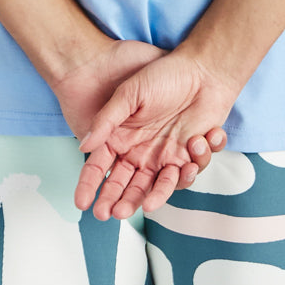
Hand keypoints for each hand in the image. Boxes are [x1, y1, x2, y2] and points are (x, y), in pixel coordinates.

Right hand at [73, 46, 239, 220]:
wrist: (203, 70)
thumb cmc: (163, 76)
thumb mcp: (129, 93)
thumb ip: (107, 119)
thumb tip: (83, 145)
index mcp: (122, 137)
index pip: (100, 166)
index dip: (90, 185)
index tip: (82, 203)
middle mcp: (141, 152)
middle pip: (128, 186)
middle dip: (121, 203)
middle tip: (116, 213)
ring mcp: (166, 156)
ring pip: (160, 187)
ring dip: (158, 195)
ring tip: (155, 197)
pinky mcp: (190, 156)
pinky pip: (191, 172)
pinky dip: (196, 163)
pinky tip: (199, 141)